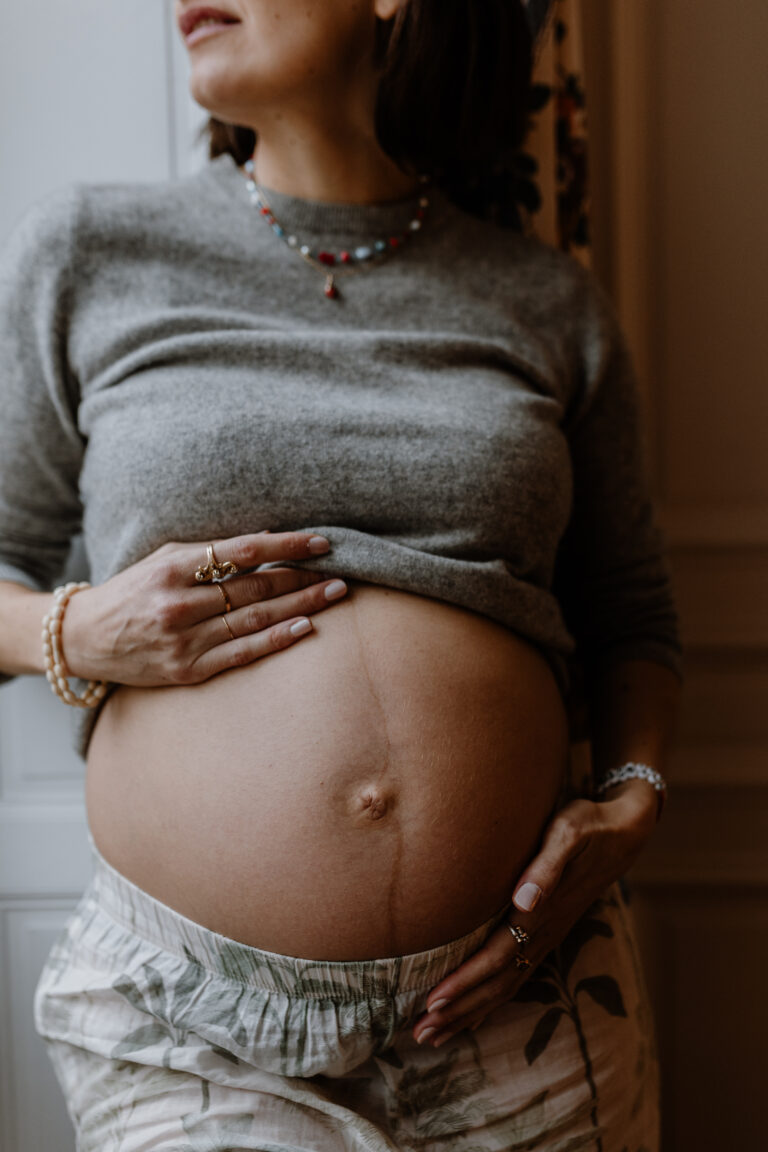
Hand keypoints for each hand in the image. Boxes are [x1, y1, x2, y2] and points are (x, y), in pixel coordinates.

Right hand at [59, 531, 346, 685]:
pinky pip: (241, 653)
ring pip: (254, 619)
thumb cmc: (131, 592)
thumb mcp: (162, 559)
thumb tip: (266, 540)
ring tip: (333, 595)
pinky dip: (275, 639)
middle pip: (255, 588)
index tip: (321, 542)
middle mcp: (178, 604)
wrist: (82, 640)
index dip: (287, 546)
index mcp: (172, 568)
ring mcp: (183, 640)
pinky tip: (305, 628)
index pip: (243, 552)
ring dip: (300, 606)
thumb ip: (209, 551)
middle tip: (342, 572)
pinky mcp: (187, 670)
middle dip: (302, 578)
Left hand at [411, 780, 657, 1046]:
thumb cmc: (588, 827)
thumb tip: (524, 899)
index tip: (433, 1001)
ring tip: (434, 1034)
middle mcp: (543, 933)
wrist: (623, 834)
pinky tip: (472, 1014)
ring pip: (504, 986)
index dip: (466, 981)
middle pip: (496, 983)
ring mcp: (546, 938)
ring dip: (469, 1012)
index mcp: (541, 914)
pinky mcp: (546, 934)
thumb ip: (547, 866)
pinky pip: (515, 977)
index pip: (496, 957)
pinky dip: (490, 1000)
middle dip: (459, 1009)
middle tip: (421, 1033)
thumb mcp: (568, 834)